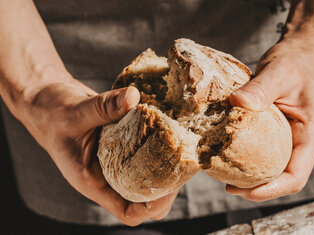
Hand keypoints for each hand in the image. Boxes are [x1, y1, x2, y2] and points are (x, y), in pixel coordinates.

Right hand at [21, 76, 176, 225]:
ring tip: (180, 145)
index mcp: (94, 182)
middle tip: (182, 161)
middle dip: (167, 186)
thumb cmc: (51, 113)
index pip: (128, 211)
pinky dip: (159, 144)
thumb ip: (103, 107)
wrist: (47, 101)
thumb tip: (133, 97)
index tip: (170, 184)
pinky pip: (145, 151)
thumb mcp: (74, 111)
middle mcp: (108, 175)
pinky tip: (169, 127)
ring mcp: (117, 161)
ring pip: (148, 175)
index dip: (152, 205)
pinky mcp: (123, 144)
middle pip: (145, 198)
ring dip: (166, 164)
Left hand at [227, 34, 313, 200]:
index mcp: (313, 134)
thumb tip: (234, 104)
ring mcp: (295, 137)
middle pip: (283, 177)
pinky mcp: (283, 130)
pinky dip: (251, 157)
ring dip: (253, 174)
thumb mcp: (280, 72)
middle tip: (227, 185)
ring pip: (275, 167)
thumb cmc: (298, 60)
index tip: (241, 191)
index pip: (295, 177)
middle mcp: (305, 141)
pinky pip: (268, 151)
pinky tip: (230, 152)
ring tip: (225, 173)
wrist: (306, 49)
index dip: (269, 190)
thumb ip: (260, 89)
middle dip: (256, 187)